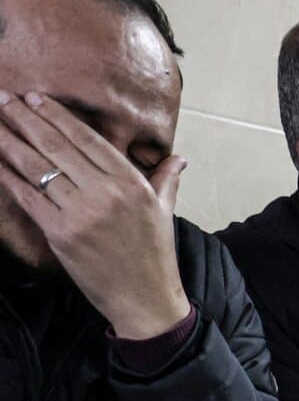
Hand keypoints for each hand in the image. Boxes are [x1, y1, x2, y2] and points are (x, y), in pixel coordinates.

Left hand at [0, 92, 187, 339]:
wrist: (147, 302)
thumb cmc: (155, 257)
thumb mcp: (164, 214)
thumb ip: (166, 181)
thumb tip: (178, 159)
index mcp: (132, 183)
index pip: (86, 138)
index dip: (56, 115)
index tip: (34, 98)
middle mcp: (106, 194)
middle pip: (56, 146)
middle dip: (24, 118)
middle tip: (4, 98)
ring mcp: (82, 213)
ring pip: (36, 167)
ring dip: (9, 141)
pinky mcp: (61, 234)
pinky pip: (28, 197)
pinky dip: (9, 177)